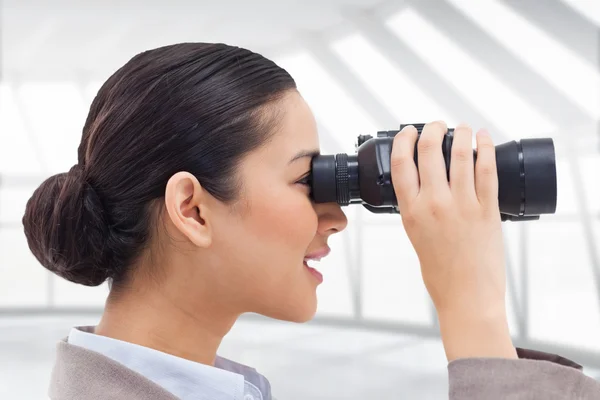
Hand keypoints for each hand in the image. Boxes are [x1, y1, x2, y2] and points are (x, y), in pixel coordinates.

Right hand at [390, 121, 516, 360]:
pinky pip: (487, 171)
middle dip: (433, 129)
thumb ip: (417, 209)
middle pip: (430, 151)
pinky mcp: (487, 210)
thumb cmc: (440, 274)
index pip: (401, 163)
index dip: (404, 140)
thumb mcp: (416, 237)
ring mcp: (462, 205)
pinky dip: (486, 149)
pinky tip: (484, 139)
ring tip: (462, 127)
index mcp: (411, 211)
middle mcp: (434, 204)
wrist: (467, 297)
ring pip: (460, 155)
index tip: (409, 131)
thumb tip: (423, 185)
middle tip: (437, 124)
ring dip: (461, 134)